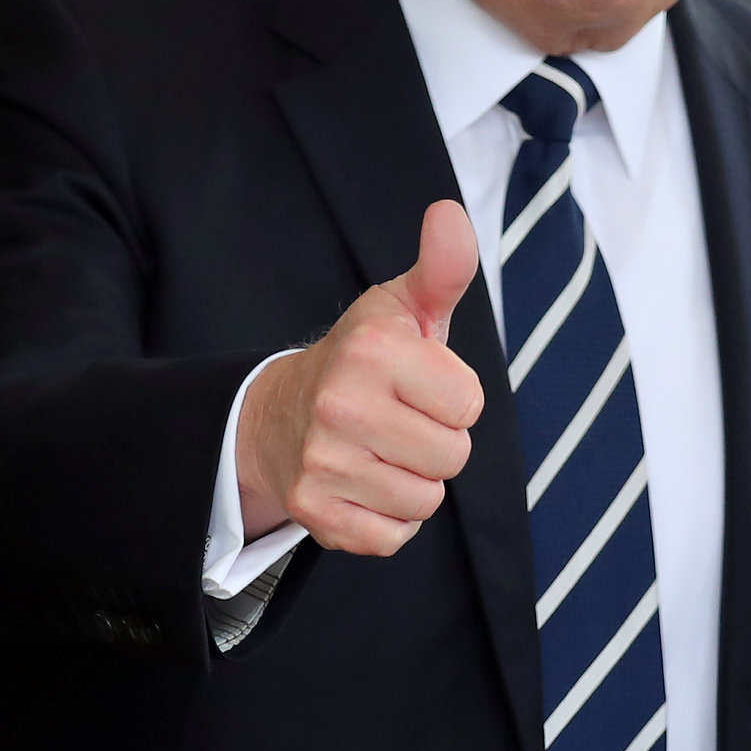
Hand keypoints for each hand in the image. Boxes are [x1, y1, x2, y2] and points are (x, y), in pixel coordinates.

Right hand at [236, 200, 485, 554]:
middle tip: (400, 421)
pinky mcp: (312, 511)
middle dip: (438, 443)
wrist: (279, 416)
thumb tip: (449, 214)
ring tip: (381, 451)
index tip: (419, 384)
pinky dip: (388, 519)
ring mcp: (321, 462)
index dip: (454, 397)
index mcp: (372, 349)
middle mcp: (340, 404)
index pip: (470, 403)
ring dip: (414, 482)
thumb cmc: (363, 361)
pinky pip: (393, 537)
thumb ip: (443, 268)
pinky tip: (364, 483)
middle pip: (453, 457)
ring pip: (425, 500)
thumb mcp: (403, 307)